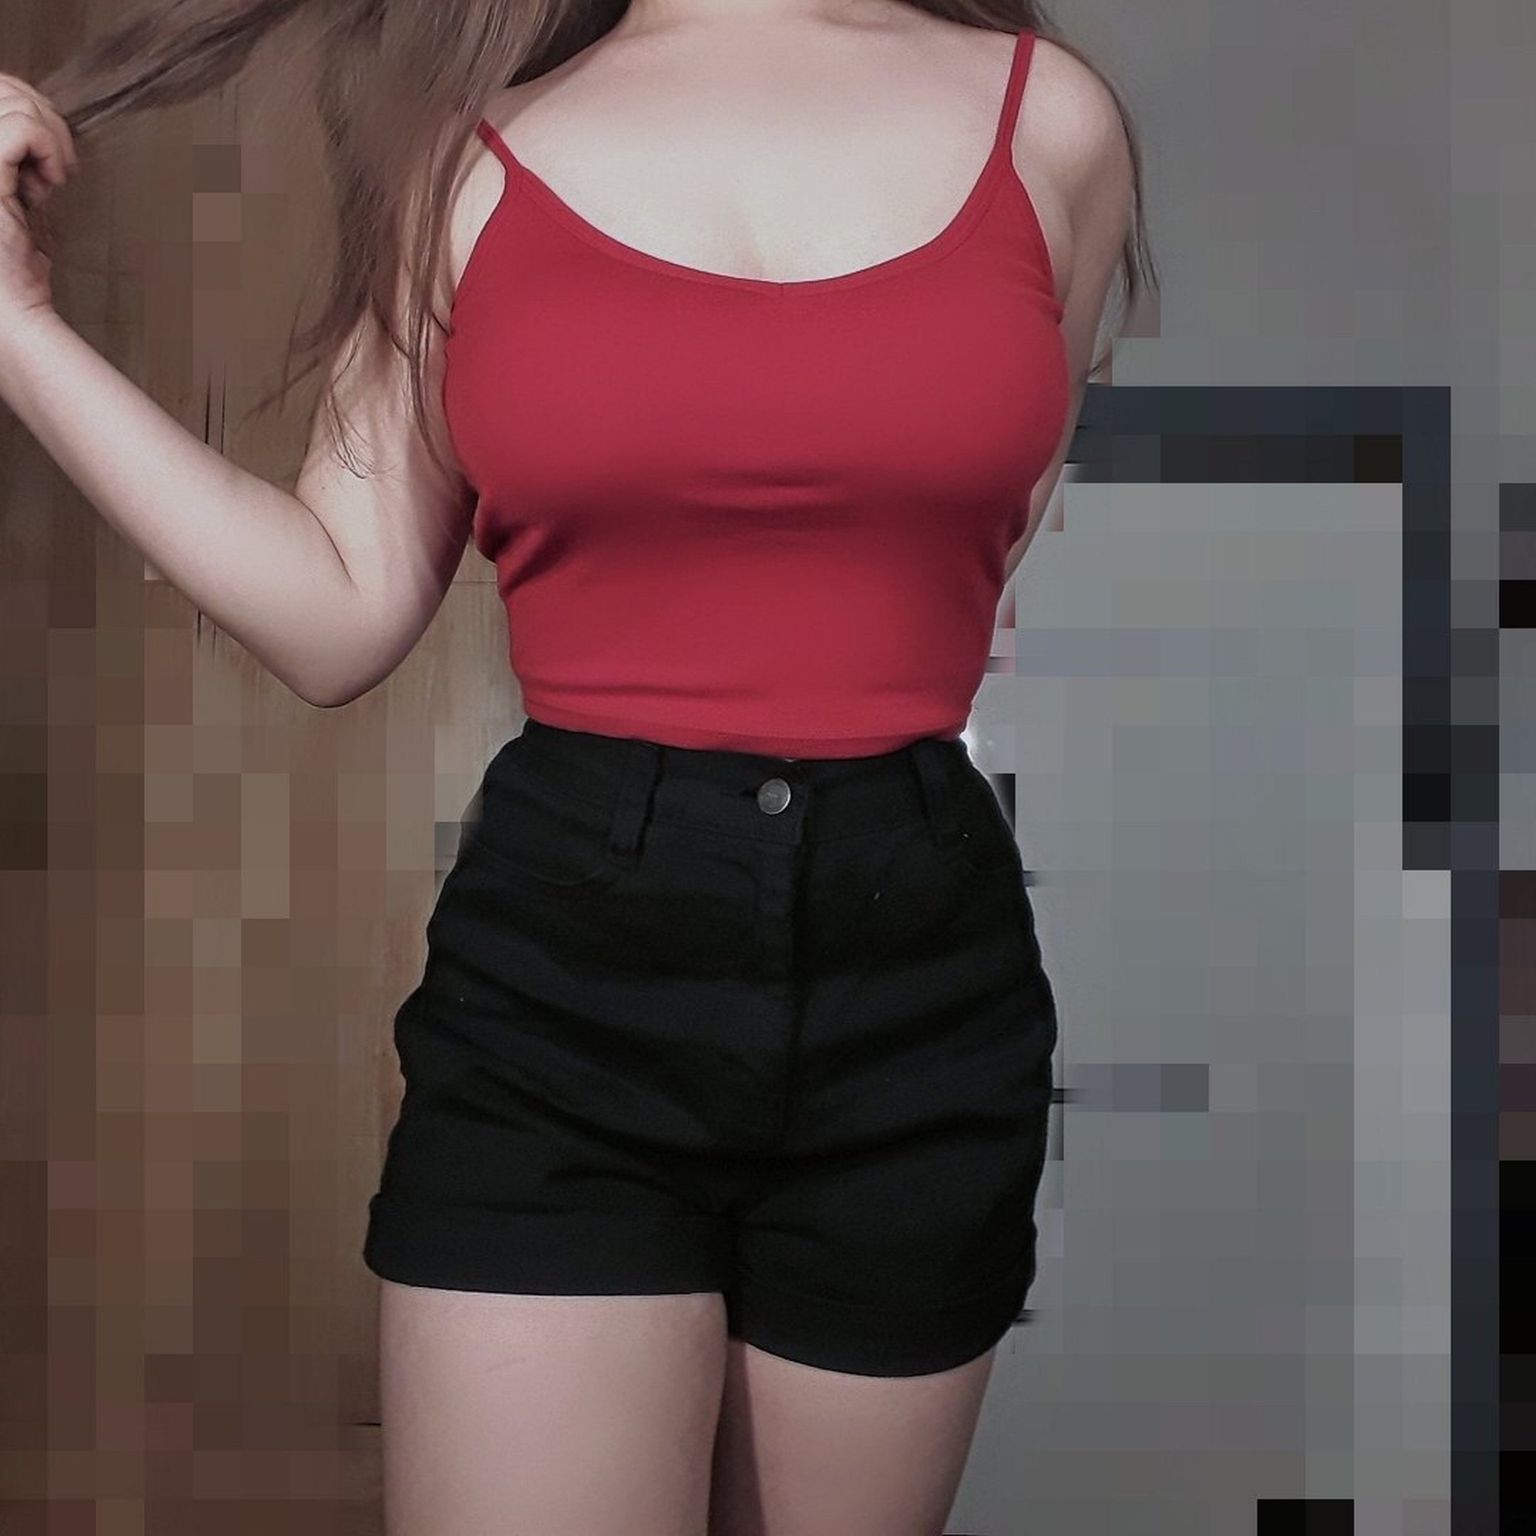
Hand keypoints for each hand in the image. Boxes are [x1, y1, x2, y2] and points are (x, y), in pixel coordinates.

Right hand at [0, 72, 80, 320]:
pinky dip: (48, 146)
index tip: (47, 147)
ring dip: (48, 135)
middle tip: (58, 161)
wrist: (7, 312)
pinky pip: (20, 126)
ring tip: (51, 177)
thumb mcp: (9, 195)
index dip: (19, 100)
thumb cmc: (8, 266)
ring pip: (10, 100)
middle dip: (38, 111)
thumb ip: (10, 156)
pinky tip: (52, 181)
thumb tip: (33, 119)